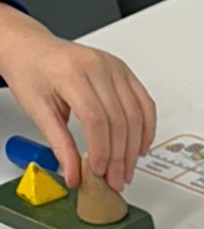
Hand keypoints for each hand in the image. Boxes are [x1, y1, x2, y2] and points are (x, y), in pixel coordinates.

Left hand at [0, 4, 155, 189]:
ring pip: (136, 115)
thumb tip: (74, 174)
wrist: (32, 49)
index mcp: (70, 73)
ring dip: (134, 148)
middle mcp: (96, 66)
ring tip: (127, 169)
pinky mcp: (124, 71)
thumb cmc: (31, 72)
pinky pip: (145, 103)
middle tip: (116, 179)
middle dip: (120, 157)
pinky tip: (140, 147)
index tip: (99, 171)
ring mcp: (113, 67)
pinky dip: (147, 129)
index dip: (101, 150)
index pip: (95, 118)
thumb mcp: (37, 110)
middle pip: (119, 119)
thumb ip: (60, 144)